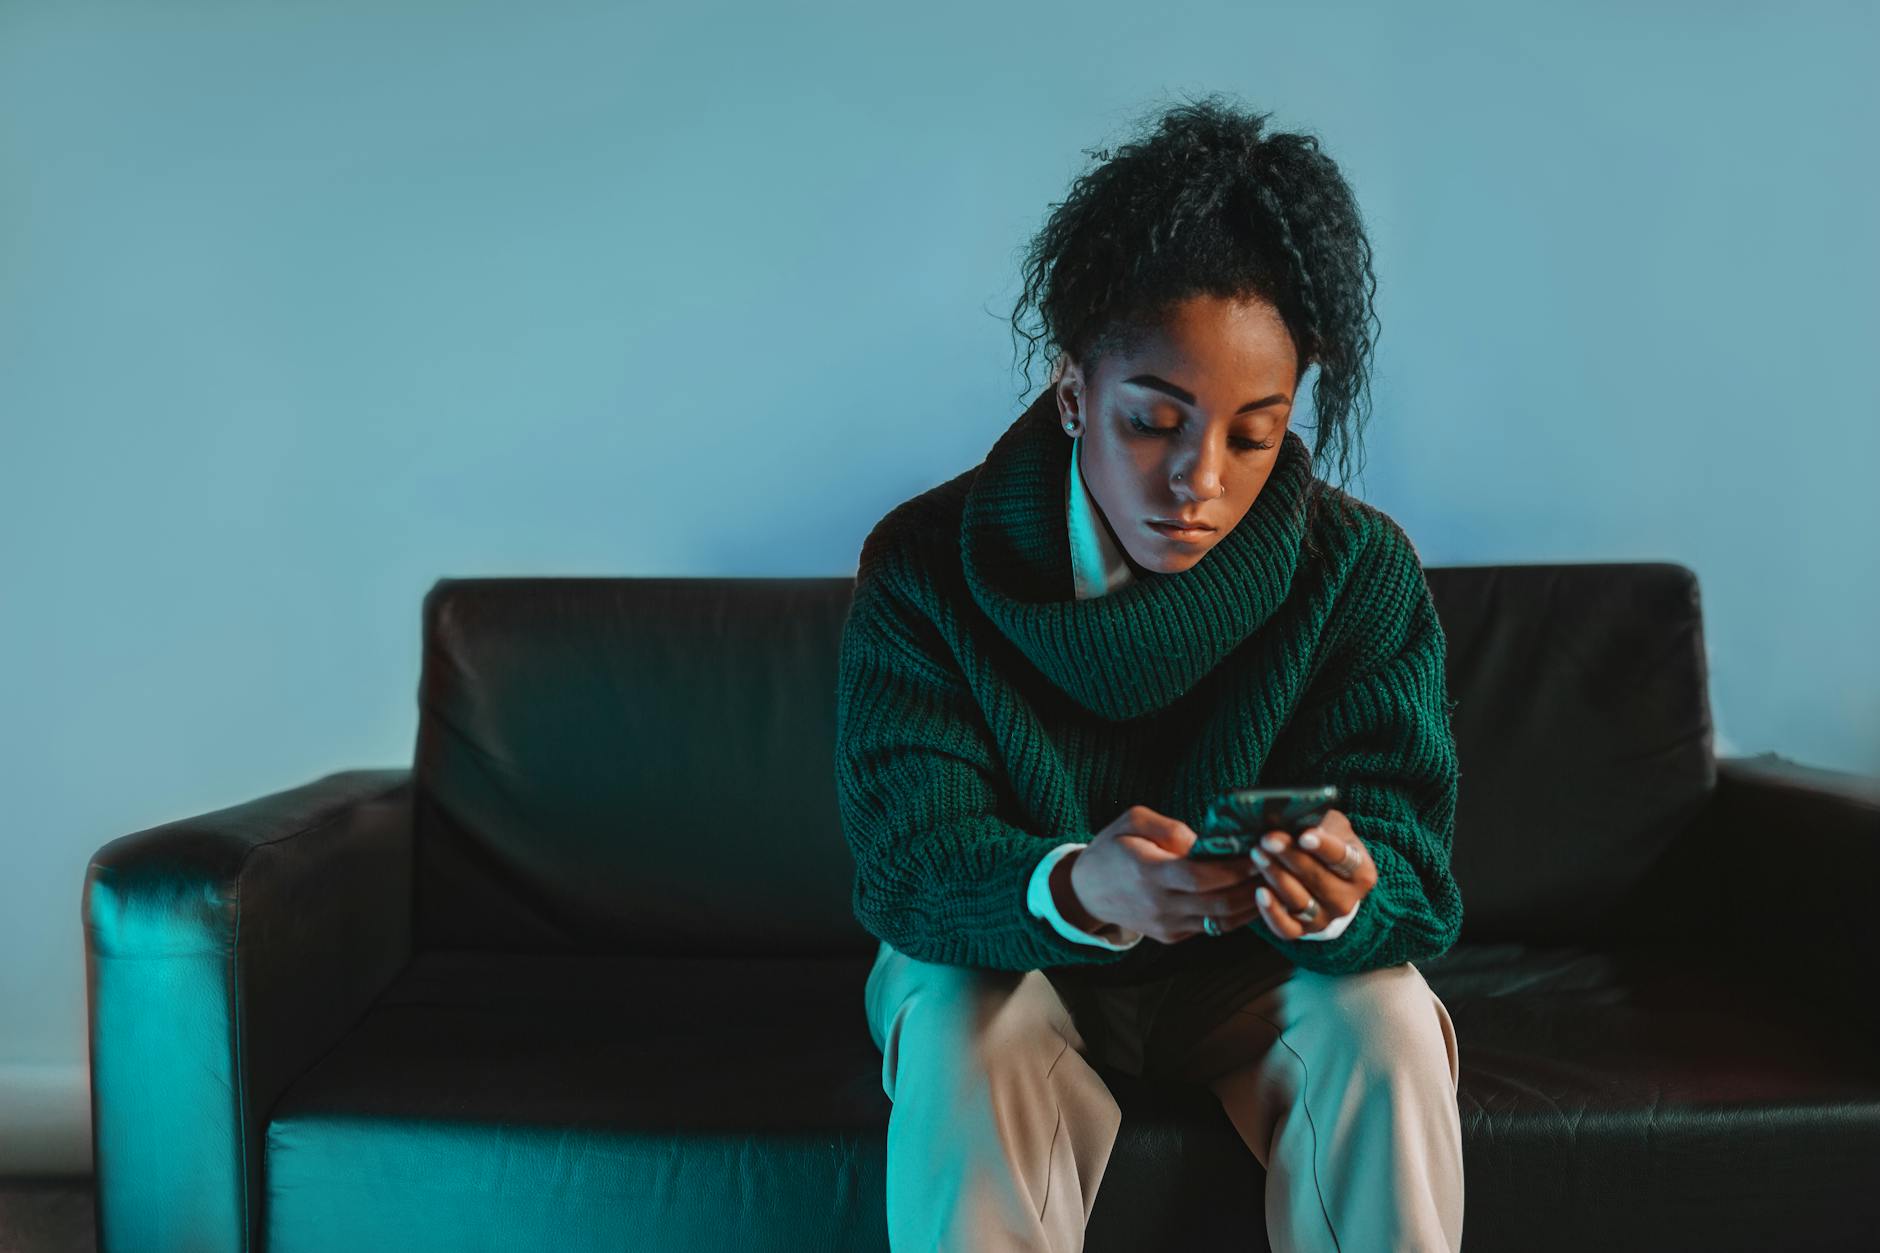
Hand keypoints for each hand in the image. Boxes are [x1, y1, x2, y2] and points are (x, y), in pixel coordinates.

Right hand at [1063, 804, 1263, 944]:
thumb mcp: (1132, 821)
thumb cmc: (1112, 848)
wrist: (1086, 891)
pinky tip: (1252, 895)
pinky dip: (1236, 914)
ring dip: (1252, 905)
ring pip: (1222, 922)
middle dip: (1253, 888)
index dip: (1234, 869)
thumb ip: (1169, 828)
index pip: (1201, 877)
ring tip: (1273, 883)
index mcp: (1148, 873)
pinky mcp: (1173, 936)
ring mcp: (1168, 926)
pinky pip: (1212, 928)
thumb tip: (1205, 841)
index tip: (1258, 852)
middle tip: (1277, 867)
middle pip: (1219, 905)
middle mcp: (1160, 906)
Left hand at [1247, 807, 1376, 939]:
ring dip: (1277, 878)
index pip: (1343, 858)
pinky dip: (1272, 912)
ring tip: (1258, 855)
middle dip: (1291, 857)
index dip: (1323, 847)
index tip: (1304, 836)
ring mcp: (1325, 918)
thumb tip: (1290, 816)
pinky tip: (1260, 893)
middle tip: (1269, 840)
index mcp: (1361, 873)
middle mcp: (1347, 900)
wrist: (1326, 880)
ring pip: (1301, 902)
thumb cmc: (1326, 845)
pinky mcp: (1303, 931)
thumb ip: (1317, 823)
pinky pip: (1286, 928)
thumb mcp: (1331, 829)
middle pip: (1318, 879)